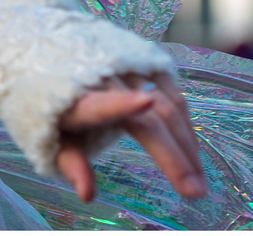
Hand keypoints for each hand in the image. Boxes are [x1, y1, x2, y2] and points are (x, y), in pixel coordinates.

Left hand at [55, 73, 206, 202]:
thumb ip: (71, 163)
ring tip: (198, 179)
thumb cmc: (57, 106)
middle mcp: (104, 78)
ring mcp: (128, 66)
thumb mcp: (54, 136)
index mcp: (75, 99)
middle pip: (146, 117)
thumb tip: (87, 195)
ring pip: (167, 104)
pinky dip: (185, 124)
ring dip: (187, 143)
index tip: (144, 102)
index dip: (118, 102)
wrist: (54, 57)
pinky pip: (174, 94)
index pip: (96, 103)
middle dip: (174, 156)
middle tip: (195, 191)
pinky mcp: (145, 60)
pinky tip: (191, 149)